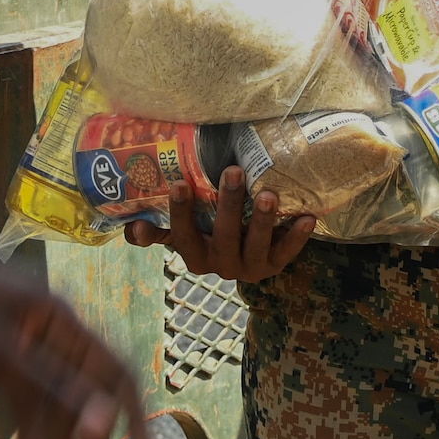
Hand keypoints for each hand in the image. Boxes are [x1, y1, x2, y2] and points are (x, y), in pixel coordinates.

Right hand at [124, 167, 315, 283]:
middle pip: (222, 235)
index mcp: (195, 255)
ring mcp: (249, 267)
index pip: (182, 235)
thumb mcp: (186, 233)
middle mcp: (220, 265)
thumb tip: (131, 224)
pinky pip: (286, 252)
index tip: (179, 183)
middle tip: (233, 171)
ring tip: (267, 194)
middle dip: (228, 204)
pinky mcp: (274, 265)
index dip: (180, 212)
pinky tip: (307, 217)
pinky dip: (297, 237)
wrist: (248, 257)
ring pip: (255, 246)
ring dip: (261, 220)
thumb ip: (160, 228)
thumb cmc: (210, 234)